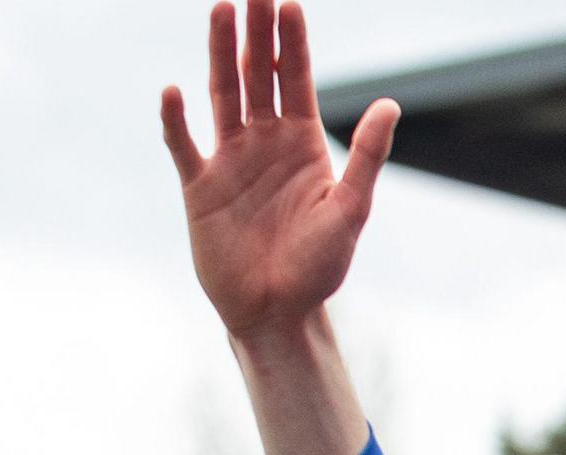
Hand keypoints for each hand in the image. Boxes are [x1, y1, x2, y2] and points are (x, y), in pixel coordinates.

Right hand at [163, 1, 397, 346]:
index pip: (295, 79)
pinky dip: (177, 119)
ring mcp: (230, 160)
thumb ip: (365, 156)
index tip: (289, 1)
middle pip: (257, 74)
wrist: (277, 312)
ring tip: (219, 10)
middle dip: (256, 31)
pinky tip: (174, 89)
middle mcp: (264, 142)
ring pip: (223, 95)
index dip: (292, 41)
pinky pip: (184, 145)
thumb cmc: (318, 267)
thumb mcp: (351, 210)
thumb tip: (391, 104)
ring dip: (219, 54)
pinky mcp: (200, 187)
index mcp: (302, 143)